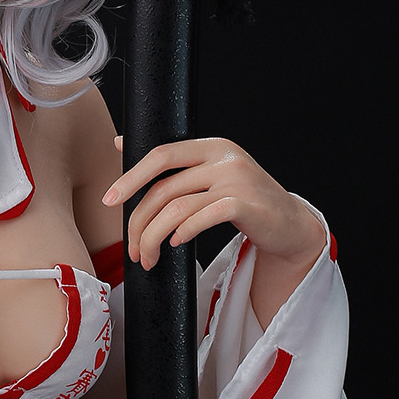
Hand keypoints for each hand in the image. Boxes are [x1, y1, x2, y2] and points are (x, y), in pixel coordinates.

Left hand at [101, 136, 324, 273]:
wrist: (289, 224)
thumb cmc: (244, 201)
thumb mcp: (209, 174)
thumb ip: (171, 163)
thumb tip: (119, 142)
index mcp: (211, 146)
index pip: (160, 154)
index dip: (130, 177)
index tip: (109, 200)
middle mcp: (224, 158)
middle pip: (164, 187)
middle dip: (139, 221)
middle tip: (132, 249)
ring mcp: (237, 180)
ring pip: (177, 208)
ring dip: (154, 238)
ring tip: (148, 257)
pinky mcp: (246, 204)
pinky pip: (201, 218)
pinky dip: (183, 233)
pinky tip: (176, 243)